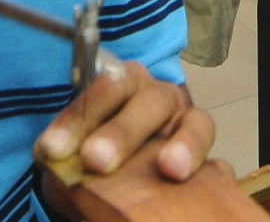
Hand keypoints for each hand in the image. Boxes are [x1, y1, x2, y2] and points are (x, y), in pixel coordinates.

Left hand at [35, 61, 214, 181]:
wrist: (117, 180)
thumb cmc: (95, 159)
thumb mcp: (73, 155)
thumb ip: (66, 156)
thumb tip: (51, 161)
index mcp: (122, 87)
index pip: (102, 91)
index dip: (76, 119)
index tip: (52, 149)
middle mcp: (159, 100)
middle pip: (148, 103)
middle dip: (121, 131)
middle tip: (97, 159)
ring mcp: (188, 126)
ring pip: (195, 123)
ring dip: (182, 145)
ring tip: (170, 168)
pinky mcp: (208, 161)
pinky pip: (218, 163)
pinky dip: (214, 172)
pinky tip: (205, 182)